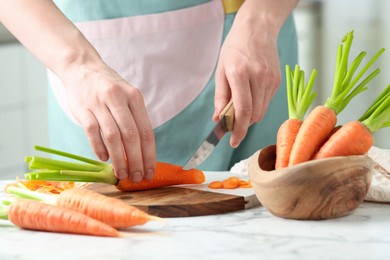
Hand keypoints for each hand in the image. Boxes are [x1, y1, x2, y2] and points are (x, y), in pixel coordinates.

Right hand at [63, 62, 155, 181]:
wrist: (81, 68)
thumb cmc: (109, 88)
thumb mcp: (127, 96)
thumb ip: (135, 119)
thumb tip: (142, 152)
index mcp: (134, 97)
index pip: (146, 131)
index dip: (149, 154)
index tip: (150, 171)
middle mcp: (118, 99)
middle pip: (131, 136)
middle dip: (136, 160)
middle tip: (136, 177)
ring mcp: (99, 103)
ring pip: (113, 136)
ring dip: (118, 159)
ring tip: (121, 174)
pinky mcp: (83, 109)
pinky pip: (92, 133)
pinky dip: (99, 148)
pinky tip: (104, 159)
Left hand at [214, 6, 281, 147]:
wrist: (258, 29)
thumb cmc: (235, 48)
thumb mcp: (221, 70)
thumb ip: (221, 97)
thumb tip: (218, 119)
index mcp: (240, 74)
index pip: (242, 111)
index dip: (238, 130)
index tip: (233, 142)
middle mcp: (258, 77)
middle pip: (253, 115)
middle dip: (242, 125)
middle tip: (231, 123)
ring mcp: (271, 80)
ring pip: (261, 112)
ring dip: (249, 117)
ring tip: (239, 108)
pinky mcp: (277, 81)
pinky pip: (266, 102)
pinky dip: (257, 106)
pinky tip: (250, 96)